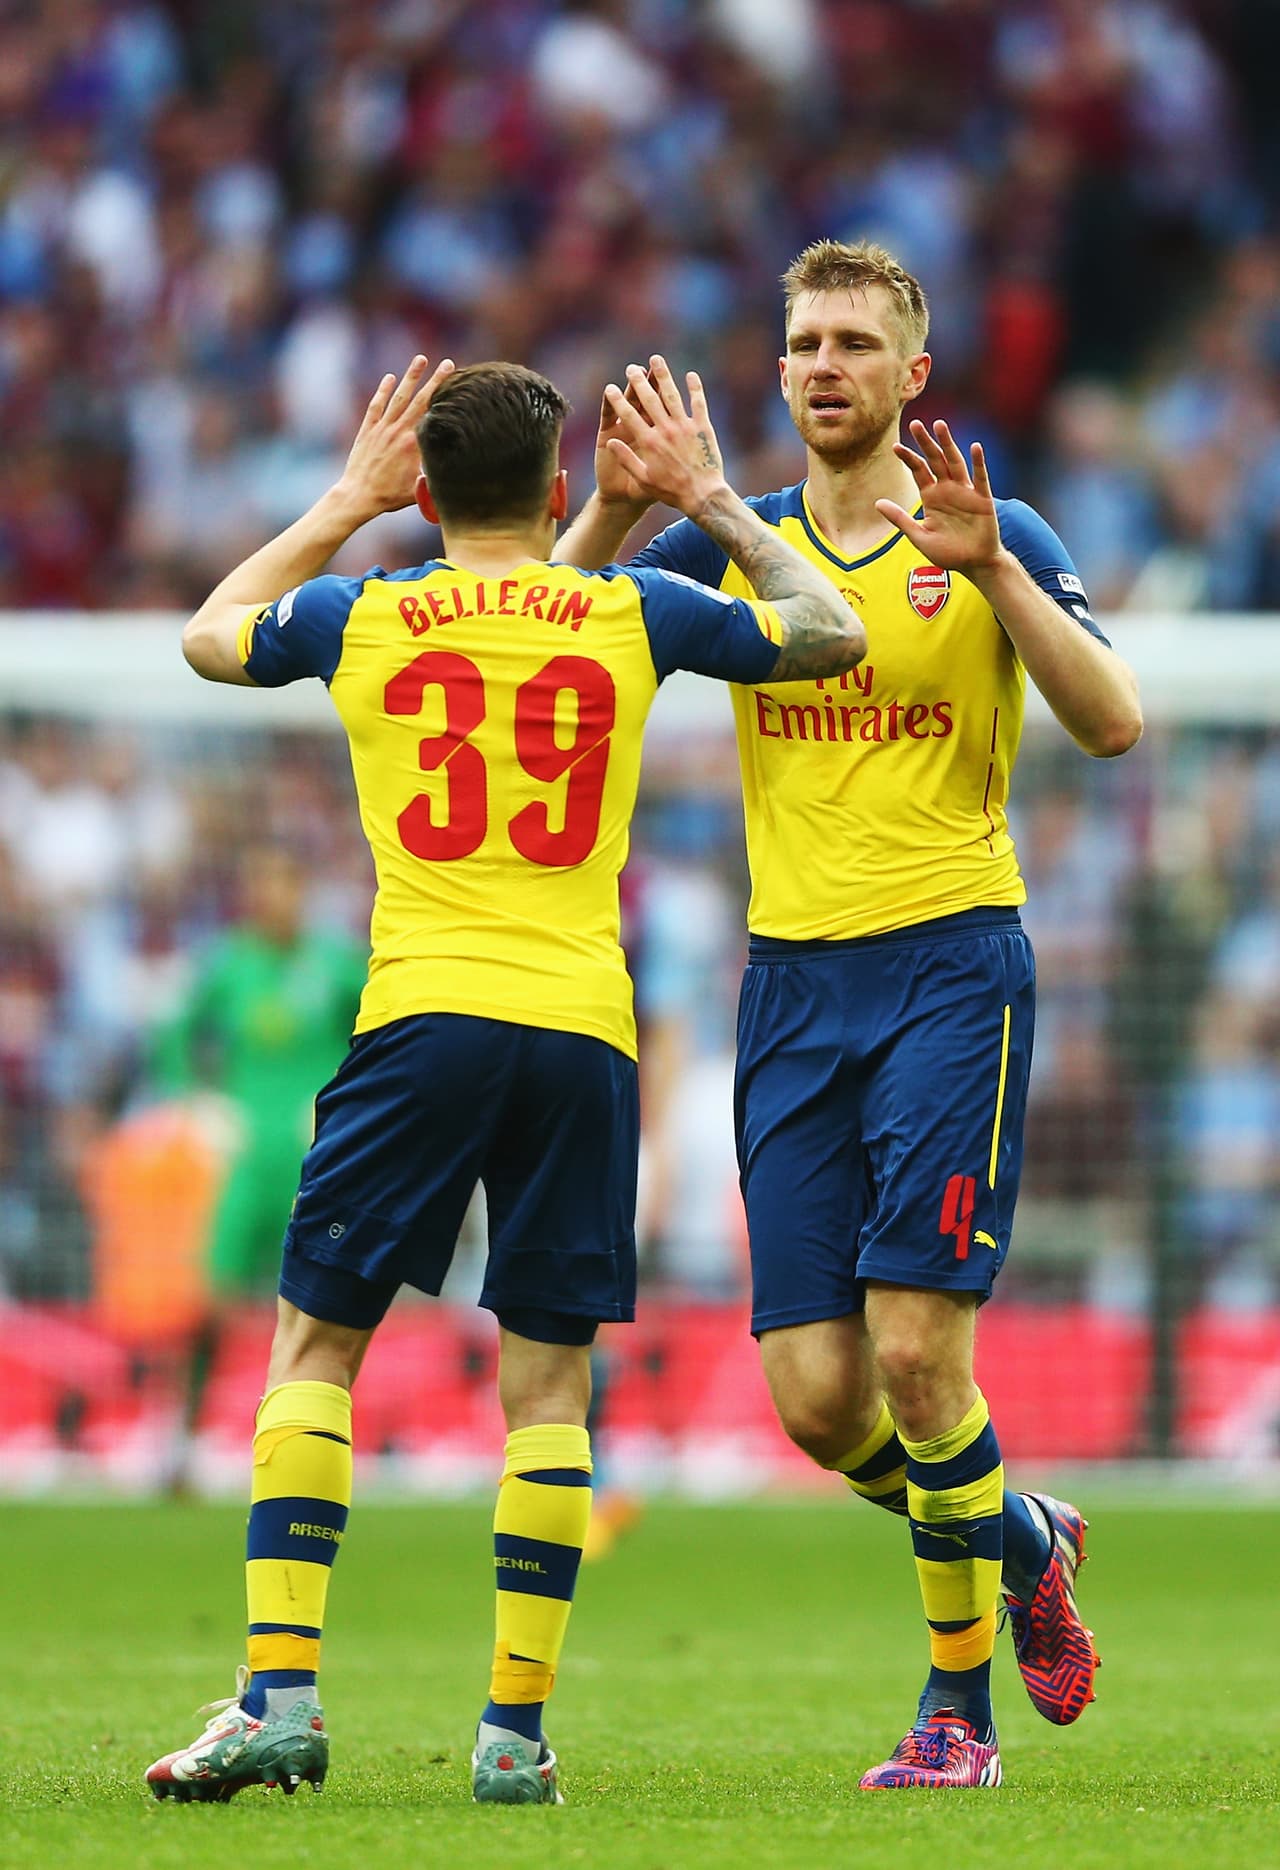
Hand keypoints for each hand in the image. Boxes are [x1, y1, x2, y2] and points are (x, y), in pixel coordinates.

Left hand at [336, 354, 454, 519]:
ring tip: (421, 359)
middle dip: (436, 380)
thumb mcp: (418, 491)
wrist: (358, 496)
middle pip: (421, 400)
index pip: (434, 415)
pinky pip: (377, 406)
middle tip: (448, 363)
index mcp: (414, 444)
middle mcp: (399, 431)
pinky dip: (383, 391)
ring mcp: (382, 428)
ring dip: (411, 377)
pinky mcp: (368, 430)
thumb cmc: (389, 497)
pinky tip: (390, 378)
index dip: (447, 399)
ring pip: (399, 397)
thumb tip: (455, 473)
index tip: (459, 385)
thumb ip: (435, 480)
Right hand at [602, 356, 727, 520]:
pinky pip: (698, 403)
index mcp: (650, 442)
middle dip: (638, 382)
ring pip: (671, 395)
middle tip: (631, 368)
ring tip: (656, 361)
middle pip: (649, 399)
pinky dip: (694, 388)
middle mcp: (666, 430)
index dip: (618, 400)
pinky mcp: (702, 427)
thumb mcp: (644, 480)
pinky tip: (691, 375)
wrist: (702, 495)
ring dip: (663, 376)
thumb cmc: (671, 491)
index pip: (629, 415)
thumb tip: (612, 442)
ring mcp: (684, 426)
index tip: (610, 387)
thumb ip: (627, 460)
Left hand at [875, 420, 1003, 574]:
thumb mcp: (919, 536)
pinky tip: (974, 447)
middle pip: (935, 460)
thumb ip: (900, 519)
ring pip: (955, 462)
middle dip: (926, 443)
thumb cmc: (947, 552)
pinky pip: (980, 478)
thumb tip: (877, 503)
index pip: (919, 471)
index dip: (908, 458)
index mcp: (931, 497)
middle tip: (915, 424)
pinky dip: (978, 463)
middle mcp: (947, 489)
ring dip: (948, 444)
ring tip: (939, 425)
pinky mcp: (983, 499)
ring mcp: (965, 492)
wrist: (974, 564)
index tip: (895, 447)